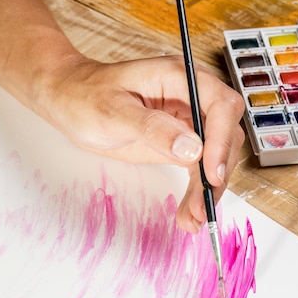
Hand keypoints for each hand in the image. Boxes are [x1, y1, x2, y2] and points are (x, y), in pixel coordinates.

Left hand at [40, 54, 244, 231]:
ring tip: (192, 220)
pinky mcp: (183, 143)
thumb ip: (153, 128)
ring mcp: (189, 122)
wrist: (71, 102)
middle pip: (226, 137)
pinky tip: (189, 213)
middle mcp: (192, 98)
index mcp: (180, 78)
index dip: (222, 141)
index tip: (210, 174)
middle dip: (215, 175)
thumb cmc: (87, 96)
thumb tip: (192, 149)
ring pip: (216, 158)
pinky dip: (197, 192)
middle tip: (199, 208)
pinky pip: (200, 169)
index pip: (221, 106)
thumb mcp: (113, 112)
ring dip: (208, 191)